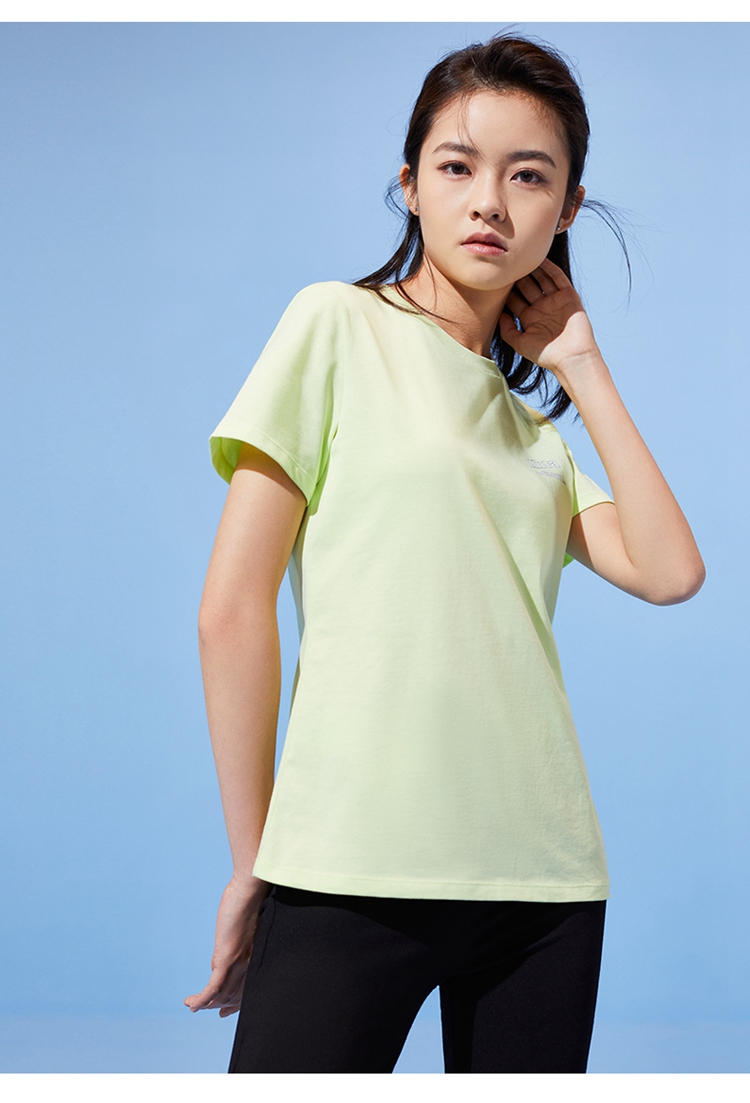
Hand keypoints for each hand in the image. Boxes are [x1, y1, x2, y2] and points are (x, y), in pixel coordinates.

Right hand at [184, 875, 270, 1017]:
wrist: (252, 887)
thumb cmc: (249, 899)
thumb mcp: (242, 926)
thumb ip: (235, 942)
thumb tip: (220, 956)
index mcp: (256, 955)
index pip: (246, 989)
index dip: (234, 1003)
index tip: (223, 1011)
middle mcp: (250, 963)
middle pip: (234, 995)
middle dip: (218, 1006)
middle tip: (201, 1009)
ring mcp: (239, 962)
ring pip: (222, 995)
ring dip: (205, 1004)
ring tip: (191, 1006)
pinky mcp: (227, 957)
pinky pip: (213, 987)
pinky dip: (202, 999)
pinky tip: (192, 1004)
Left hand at [499, 257, 602, 384]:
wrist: (571, 357)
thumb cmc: (546, 354)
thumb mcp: (520, 343)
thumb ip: (507, 330)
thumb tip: (498, 314)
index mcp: (530, 318)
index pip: (515, 300)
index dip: (504, 290)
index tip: (493, 279)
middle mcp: (542, 308)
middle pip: (526, 287)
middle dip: (516, 276)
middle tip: (505, 263)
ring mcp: (555, 301)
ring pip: (541, 280)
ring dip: (532, 268)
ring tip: (520, 256)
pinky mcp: (568, 296)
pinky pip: (558, 278)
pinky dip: (550, 268)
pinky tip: (540, 258)